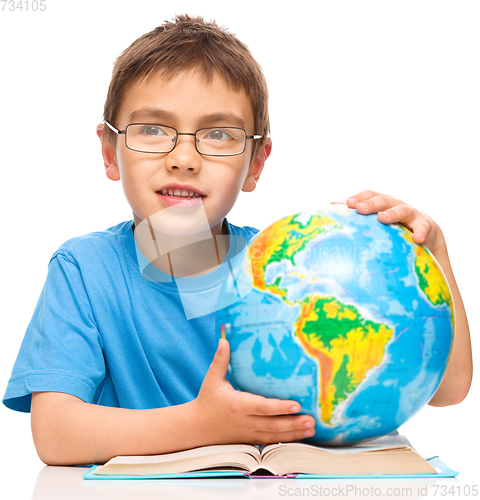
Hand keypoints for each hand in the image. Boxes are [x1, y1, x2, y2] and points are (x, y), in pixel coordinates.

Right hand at [193, 339, 314, 445]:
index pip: (262, 407)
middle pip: (273, 425)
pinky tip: (299, 436)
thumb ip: (220, 360)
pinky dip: (286, 440)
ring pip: (274, 435)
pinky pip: (270, 442)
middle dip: (293, 423)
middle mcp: (245, 421)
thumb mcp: (211, 379)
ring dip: (294, 433)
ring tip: (311, 427)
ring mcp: (248, 433)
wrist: (197, 427)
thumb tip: (224, 340)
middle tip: (311, 419)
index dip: (280, 408)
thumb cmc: (207, 400)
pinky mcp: (250, 440)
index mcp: (238, 405)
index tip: (296, 405)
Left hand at [344, 190, 445, 253]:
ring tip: (383, 218)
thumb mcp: (376, 221)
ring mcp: (412, 214)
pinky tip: (417, 238)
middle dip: (372, 203)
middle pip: (384, 200)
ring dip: (392, 213)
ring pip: (403, 209)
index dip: (360, 197)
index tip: (348, 203)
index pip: (371, 195)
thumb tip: (330, 207)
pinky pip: (423, 228)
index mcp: (383, 203)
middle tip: (360, 208)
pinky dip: (420, 232)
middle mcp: (396, 205)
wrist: (425, 234)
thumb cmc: (393, 227)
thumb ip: (357, 215)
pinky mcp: (426, 226)